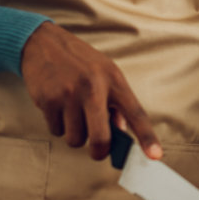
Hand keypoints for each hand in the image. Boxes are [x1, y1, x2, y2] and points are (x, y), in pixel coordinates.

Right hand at [19, 22, 162, 162]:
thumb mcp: (105, 73)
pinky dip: (58, 125)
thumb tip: (120, 134)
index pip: (136, 113)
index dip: (147, 137)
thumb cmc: (80, 61)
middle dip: (99, 151)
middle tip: (98, 151)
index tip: (155, 156)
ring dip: (75, 135)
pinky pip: (56, 131)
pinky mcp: (49, 100)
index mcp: (114, 79)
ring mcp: (69, 94)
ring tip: (73, 115)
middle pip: (101, 137)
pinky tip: (58, 107)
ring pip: (75, 139)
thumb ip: (116, 103)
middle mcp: (93, 87)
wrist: (44, 43)